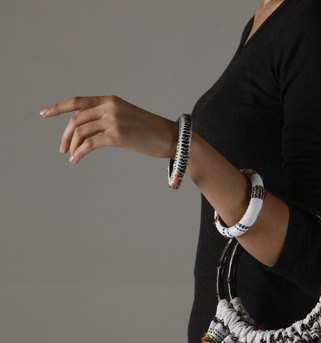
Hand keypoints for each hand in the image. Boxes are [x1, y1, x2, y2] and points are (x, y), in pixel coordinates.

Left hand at [40, 95, 177, 163]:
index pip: (78, 102)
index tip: (45, 114)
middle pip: (76, 119)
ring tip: (71, 156)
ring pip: (81, 131)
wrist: (171, 137)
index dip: (58, 107)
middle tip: (62, 148)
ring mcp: (113, 120)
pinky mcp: (117, 136)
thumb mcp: (126, 117)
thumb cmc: (151, 131)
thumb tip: (90, 130)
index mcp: (110, 100)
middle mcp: (109, 107)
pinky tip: (77, 159)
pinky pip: (90, 144)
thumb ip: (108, 118)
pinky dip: (80, 153)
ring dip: (72, 146)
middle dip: (65, 135)